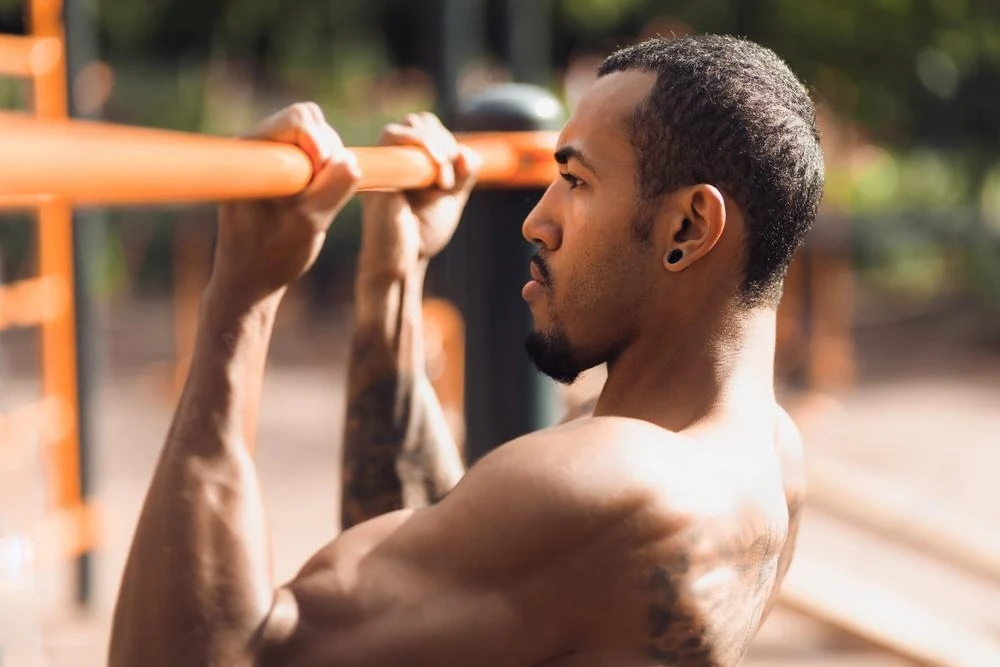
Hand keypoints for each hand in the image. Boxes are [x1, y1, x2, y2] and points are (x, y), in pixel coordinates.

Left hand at [211, 103, 361, 303]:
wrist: (248, 281)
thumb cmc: (271, 258)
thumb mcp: (308, 227)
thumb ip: (332, 190)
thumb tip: (353, 161)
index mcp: (250, 153)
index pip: (298, 119)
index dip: (323, 144)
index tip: (324, 180)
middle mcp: (253, 147)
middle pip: (308, 120)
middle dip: (328, 152)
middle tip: (326, 194)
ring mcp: (264, 156)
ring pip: (313, 136)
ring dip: (327, 164)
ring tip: (319, 202)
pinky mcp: (275, 168)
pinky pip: (310, 153)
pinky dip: (323, 172)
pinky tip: (315, 200)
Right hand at [359, 112, 480, 281]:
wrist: (404, 262)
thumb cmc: (422, 234)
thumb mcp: (451, 198)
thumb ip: (463, 173)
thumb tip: (467, 151)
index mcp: (407, 161)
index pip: (426, 127)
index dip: (446, 140)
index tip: (459, 170)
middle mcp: (392, 159)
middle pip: (417, 121)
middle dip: (443, 142)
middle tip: (451, 176)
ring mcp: (383, 163)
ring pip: (407, 126)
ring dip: (436, 146)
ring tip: (444, 181)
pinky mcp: (377, 171)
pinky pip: (393, 137)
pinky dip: (423, 149)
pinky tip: (437, 180)